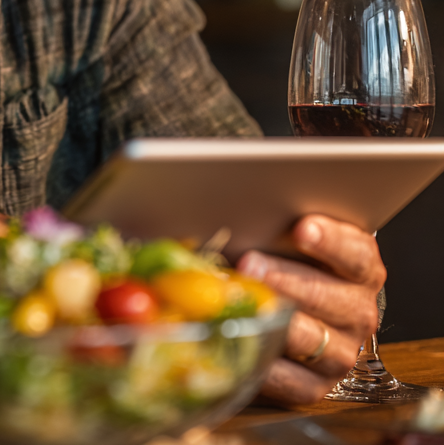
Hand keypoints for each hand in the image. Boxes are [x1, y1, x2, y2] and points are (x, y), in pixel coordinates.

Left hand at [238, 214, 384, 405]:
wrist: (307, 311)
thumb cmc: (294, 263)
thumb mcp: (295, 238)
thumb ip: (280, 226)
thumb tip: (233, 210)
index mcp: (361, 270)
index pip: (355, 254)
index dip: (329, 241)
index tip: (301, 228)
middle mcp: (358, 312)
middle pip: (326, 296)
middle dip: (284, 279)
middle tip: (249, 264)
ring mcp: (341, 352)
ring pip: (309, 337)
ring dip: (271, 319)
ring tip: (238, 302)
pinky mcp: (317, 385)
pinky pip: (291, 380)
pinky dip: (262, 359)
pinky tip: (237, 341)